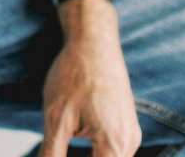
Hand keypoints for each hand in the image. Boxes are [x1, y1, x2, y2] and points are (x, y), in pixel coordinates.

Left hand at [40, 0, 140, 156]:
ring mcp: (131, 133)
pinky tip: (78, 137)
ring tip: (65, 141)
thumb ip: (53, 152)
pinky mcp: (127, 124)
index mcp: (115, 145)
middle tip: (57, 148)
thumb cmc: (76, 73)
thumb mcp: (57, 117)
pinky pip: (114, 149)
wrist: (93, 40)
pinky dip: (97, 151)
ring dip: (90, 156)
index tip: (57, 153)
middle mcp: (130, 143)